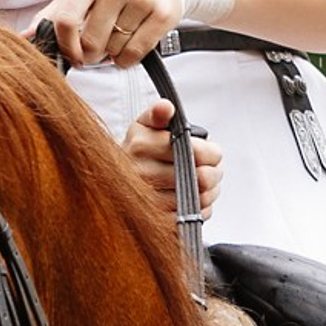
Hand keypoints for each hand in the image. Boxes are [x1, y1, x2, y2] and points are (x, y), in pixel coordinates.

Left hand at [43, 0, 185, 69]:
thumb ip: (52, 16)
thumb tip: (24, 37)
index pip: (66, 20)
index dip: (64, 45)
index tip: (69, 55)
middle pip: (90, 42)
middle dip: (89, 54)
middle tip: (94, 48)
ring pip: (113, 50)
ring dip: (110, 54)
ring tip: (115, 38)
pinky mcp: (163, 14)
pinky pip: (135, 54)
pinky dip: (126, 59)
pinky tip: (127, 45)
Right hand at [123, 101, 221, 215]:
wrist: (110, 180)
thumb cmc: (136, 152)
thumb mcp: (144, 126)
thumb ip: (158, 114)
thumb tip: (166, 107)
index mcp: (141, 145)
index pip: (197, 152)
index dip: (212, 153)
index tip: (210, 152)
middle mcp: (141, 172)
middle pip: (203, 178)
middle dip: (214, 173)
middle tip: (210, 170)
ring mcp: (147, 198)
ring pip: (200, 198)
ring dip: (209, 192)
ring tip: (200, 184)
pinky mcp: (154, 219)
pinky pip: (192, 216)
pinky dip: (199, 209)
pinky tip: (191, 200)